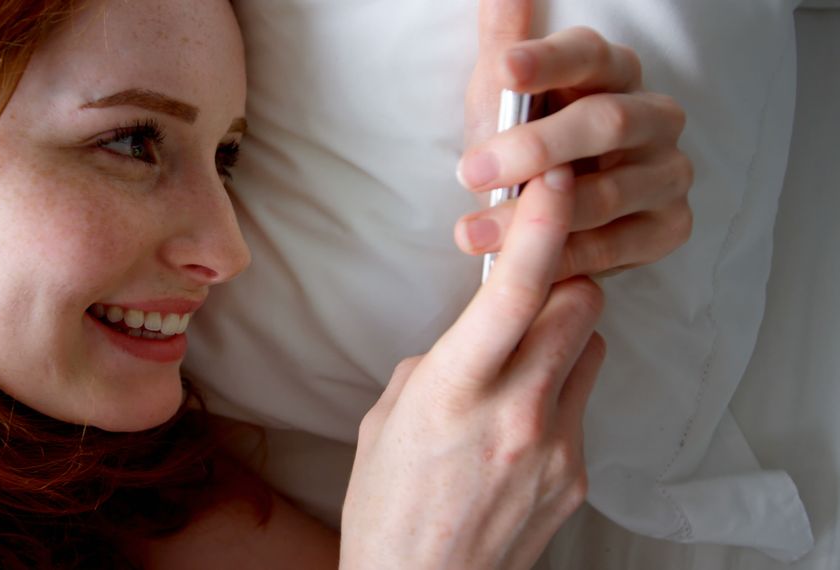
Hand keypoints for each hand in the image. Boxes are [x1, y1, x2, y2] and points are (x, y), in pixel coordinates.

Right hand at [340, 166, 605, 569]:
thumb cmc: (387, 508)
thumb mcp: (388, 419)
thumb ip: (439, 362)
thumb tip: (476, 335)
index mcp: (454, 392)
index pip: (510, 294)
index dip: (538, 227)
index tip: (553, 179)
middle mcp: (516, 415)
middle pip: (579, 305)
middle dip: (562, 280)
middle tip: (532, 287)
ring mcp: (555, 449)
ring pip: (589, 352)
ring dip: (563, 340)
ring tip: (519, 373)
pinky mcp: (576, 477)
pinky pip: (582, 407)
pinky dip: (557, 398)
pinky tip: (517, 431)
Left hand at [455, 0, 692, 279]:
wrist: (549, 219)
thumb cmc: (526, 147)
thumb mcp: (503, 93)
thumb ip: (505, 37)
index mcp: (610, 71)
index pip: (585, 56)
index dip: (545, 62)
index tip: (505, 69)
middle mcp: (651, 115)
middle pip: (603, 123)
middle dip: (533, 150)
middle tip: (470, 173)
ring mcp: (667, 172)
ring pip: (608, 192)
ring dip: (536, 218)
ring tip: (471, 232)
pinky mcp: (669, 225)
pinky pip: (619, 244)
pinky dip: (568, 256)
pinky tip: (525, 266)